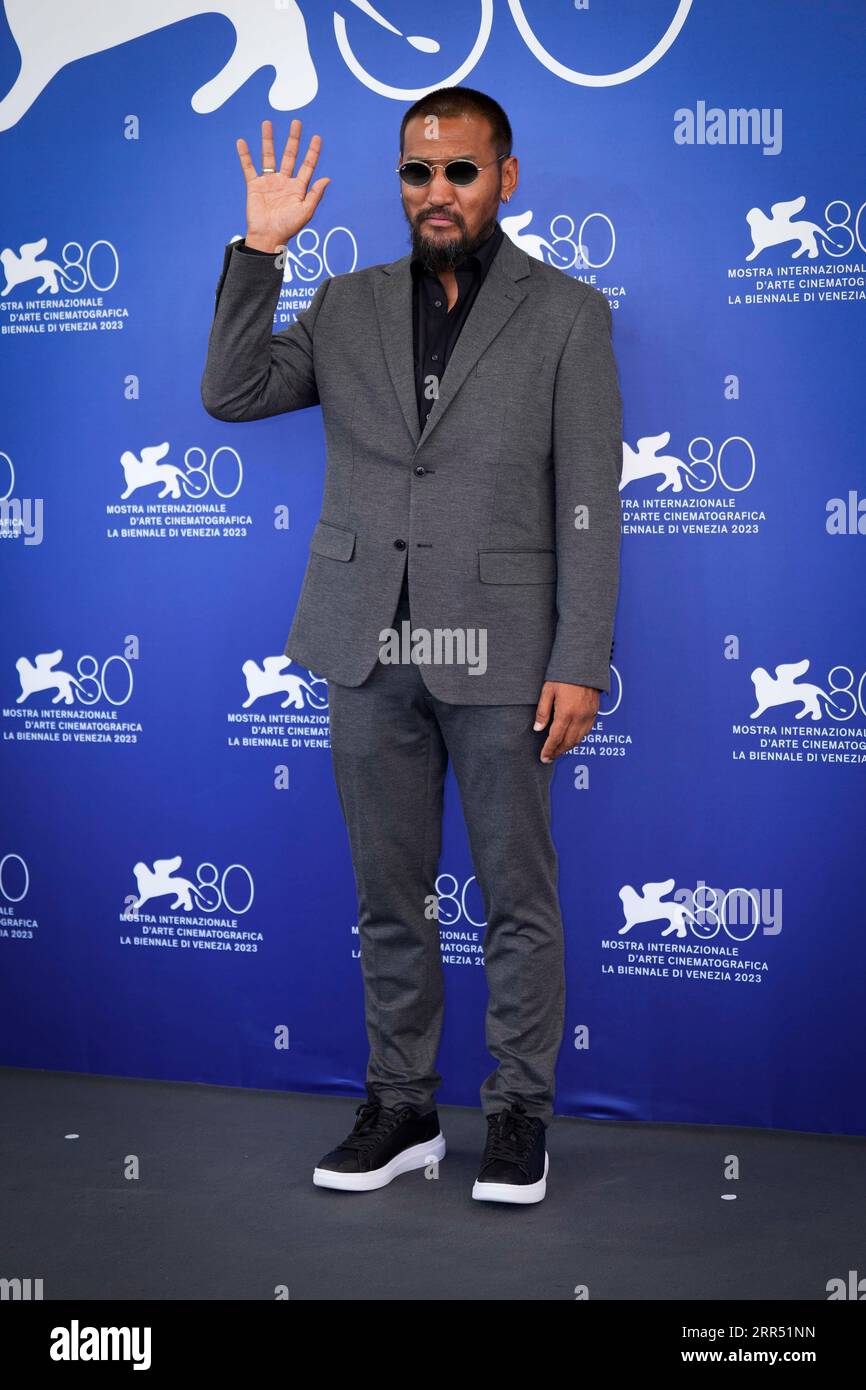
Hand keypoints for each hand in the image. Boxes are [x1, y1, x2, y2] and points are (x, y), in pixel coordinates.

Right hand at [236, 118, 329, 251]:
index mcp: (298, 188)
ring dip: (268, 140)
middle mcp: (284, 181)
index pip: (307, 165)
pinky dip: (244, 155)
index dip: (313, 152)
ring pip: (269, 156)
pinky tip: (242, 142)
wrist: (268, 237)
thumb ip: (315, 194)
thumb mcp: (305, 212)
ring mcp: (269, 182)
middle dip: (293, 139)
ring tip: (267, 123)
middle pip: (290, 155)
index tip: (317, 137)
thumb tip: (327, 178)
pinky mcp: (254, 185)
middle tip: (296, 122)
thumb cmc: (288, 228)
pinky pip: (248, 167)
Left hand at [534, 681, 599, 761]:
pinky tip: (572, 739)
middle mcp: (579, 717)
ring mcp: (589, 715)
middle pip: (568, 742)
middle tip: (550, 757)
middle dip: (558, 752)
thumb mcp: (547, 691)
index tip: (544, 757)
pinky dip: (579, 739)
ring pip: (579, 739)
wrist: (584, 664)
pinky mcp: (595, 712)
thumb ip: (542, 712)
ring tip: (559, 750)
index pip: (555, 738)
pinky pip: (587, 731)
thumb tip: (538, 728)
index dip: (549, 750)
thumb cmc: (564, 675)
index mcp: (566, 713)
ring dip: (568, 747)